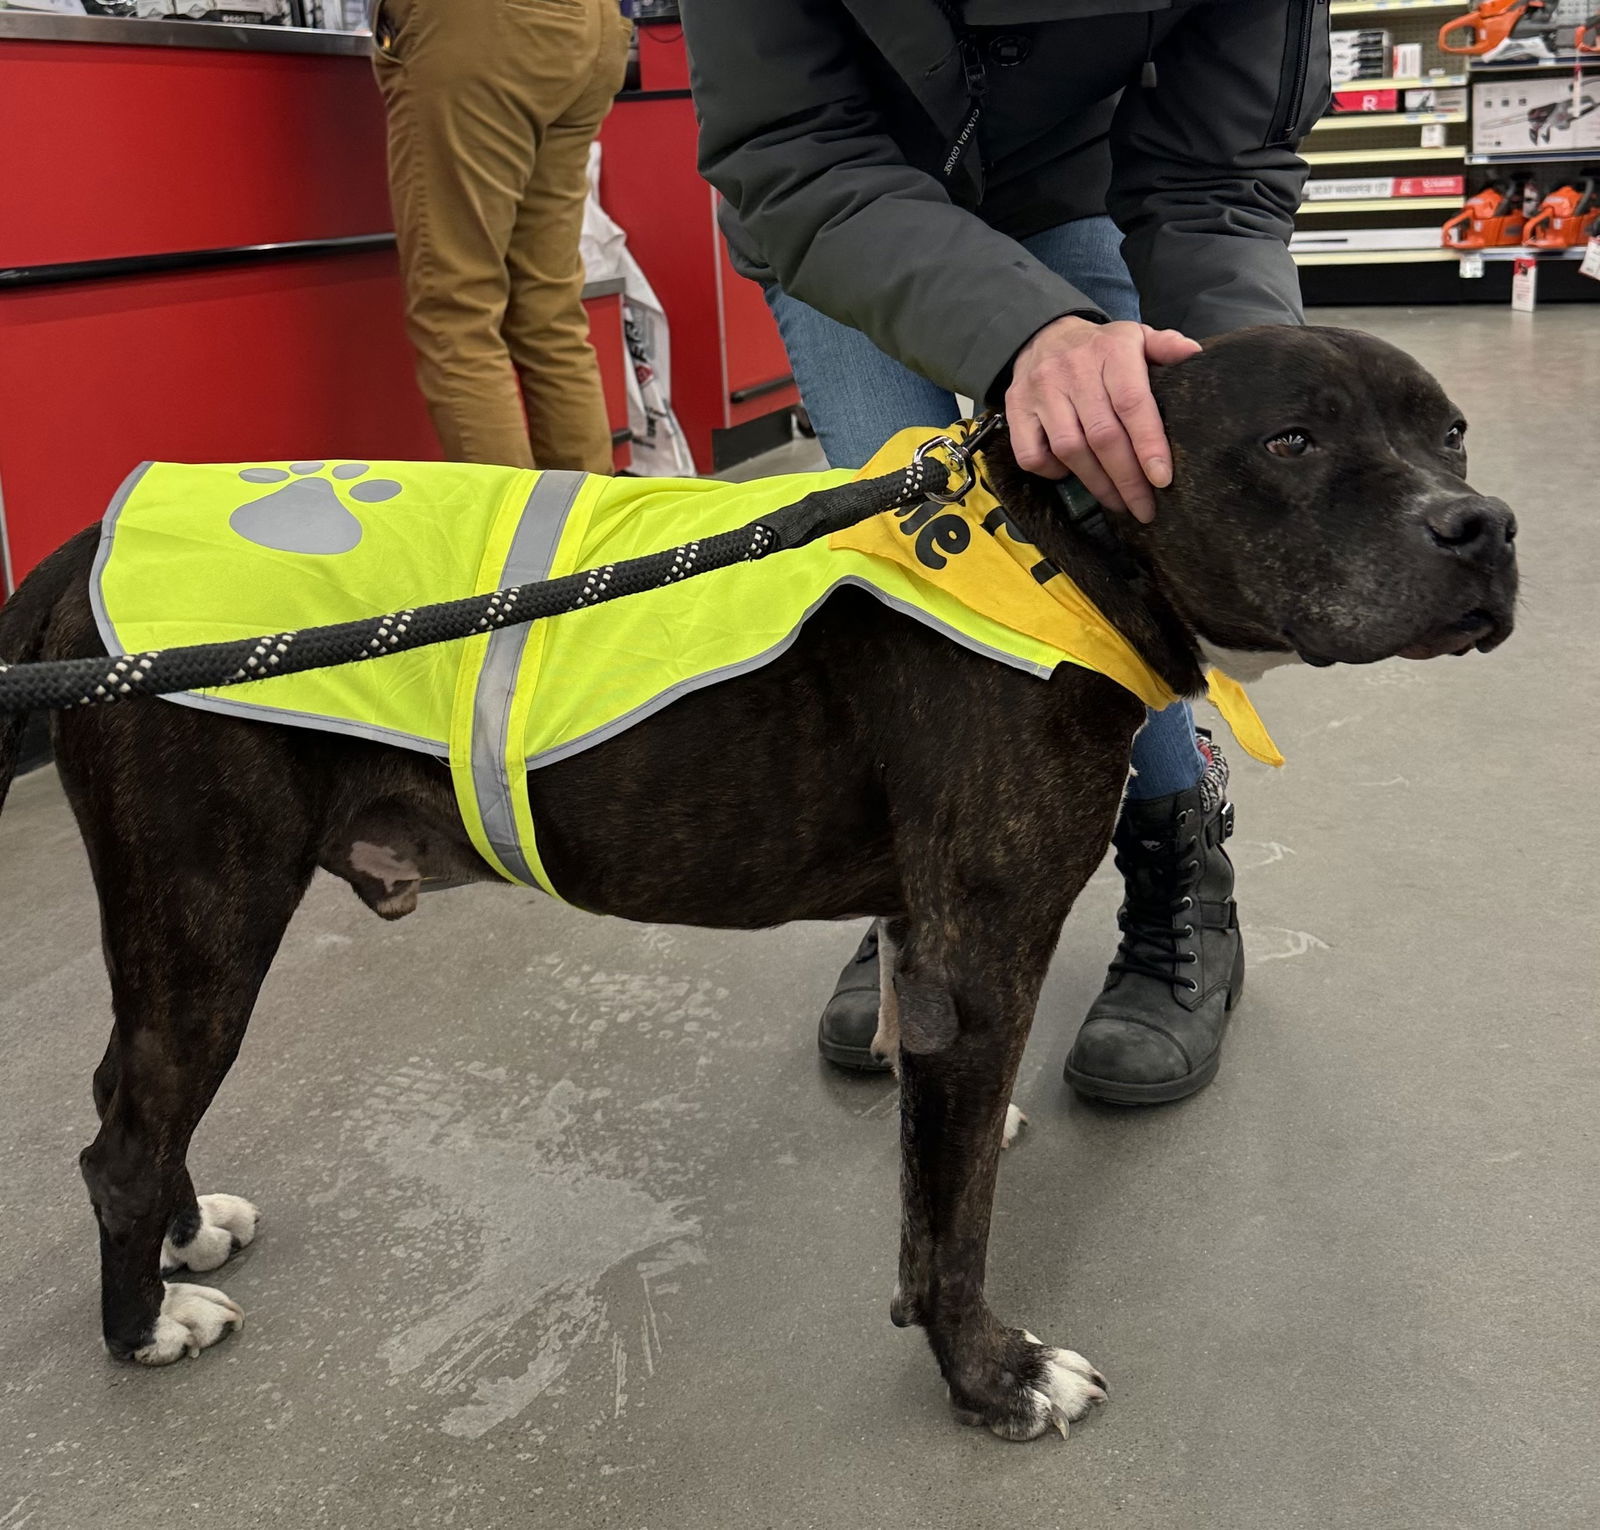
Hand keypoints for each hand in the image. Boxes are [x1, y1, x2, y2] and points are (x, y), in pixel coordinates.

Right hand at [1004, 316, 1201, 522]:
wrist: (1042, 334)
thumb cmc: (1099, 348)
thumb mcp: (1135, 337)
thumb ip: (1165, 346)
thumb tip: (1193, 355)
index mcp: (1111, 351)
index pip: (1132, 403)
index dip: (1148, 444)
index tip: (1162, 478)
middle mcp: (1073, 370)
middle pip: (1102, 436)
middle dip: (1126, 478)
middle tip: (1144, 507)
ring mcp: (1040, 391)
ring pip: (1070, 450)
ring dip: (1096, 483)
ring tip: (1117, 502)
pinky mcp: (1016, 409)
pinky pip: (1031, 454)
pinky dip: (1052, 472)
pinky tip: (1071, 473)